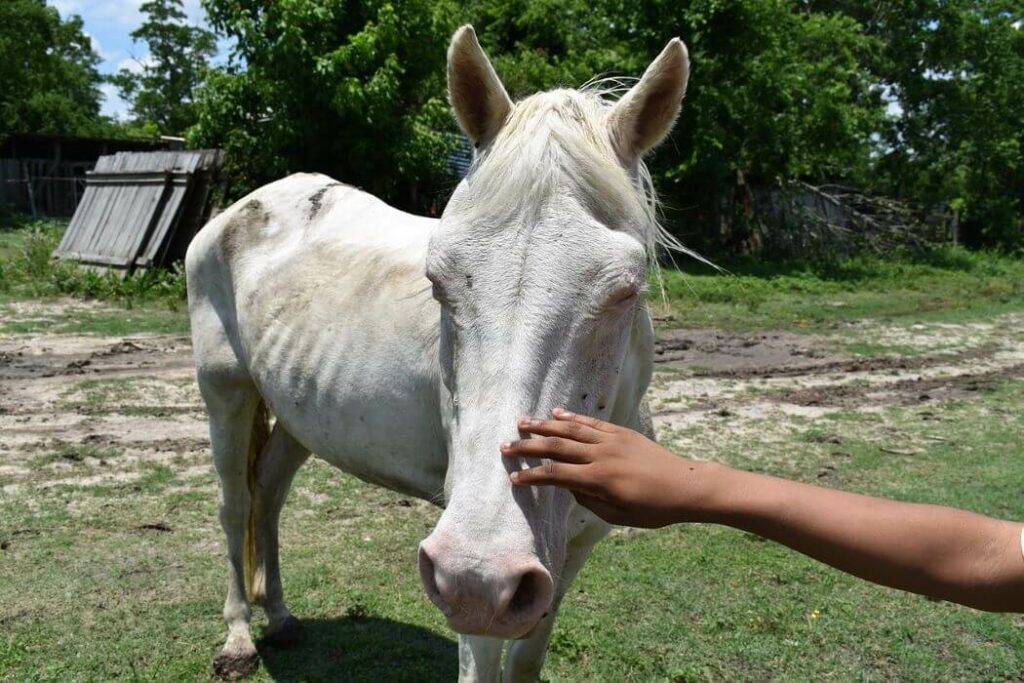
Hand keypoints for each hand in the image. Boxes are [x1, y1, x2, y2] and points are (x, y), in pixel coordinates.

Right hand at [501, 409, 712, 527]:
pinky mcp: (621, 432)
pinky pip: (591, 423)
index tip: (513, 479)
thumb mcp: (617, 514)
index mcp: (599, 480)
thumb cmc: (653, 509)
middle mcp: (601, 456)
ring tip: (521, 423)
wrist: (686, 486)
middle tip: (505, 447)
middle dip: (528, 448)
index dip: (532, 477)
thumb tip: (569, 486)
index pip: (556, 476)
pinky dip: (571, 417)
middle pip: (556, 448)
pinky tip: (555, 414)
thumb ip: (588, 500)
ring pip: (570, 430)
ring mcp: (611, 441)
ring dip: (543, 426)